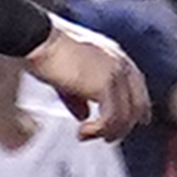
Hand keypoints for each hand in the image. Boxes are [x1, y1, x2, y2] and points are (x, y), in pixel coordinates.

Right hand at [26, 15, 148, 140]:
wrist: (38, 38)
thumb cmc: (46, 52)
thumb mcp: (67, 75)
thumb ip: (79, 96)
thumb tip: (84, 116)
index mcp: (115, 56)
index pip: (137, 86)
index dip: (138, 107)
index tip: (132, 123)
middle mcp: (121, 63)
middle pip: (136, 104)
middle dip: (122, 126)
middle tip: (104, 138)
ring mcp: (115, 73)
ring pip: (125, 115)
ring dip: (109, 131)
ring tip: (87, 136)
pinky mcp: (105, 84)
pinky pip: (111, 118)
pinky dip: (99, 130)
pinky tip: (82, 132)